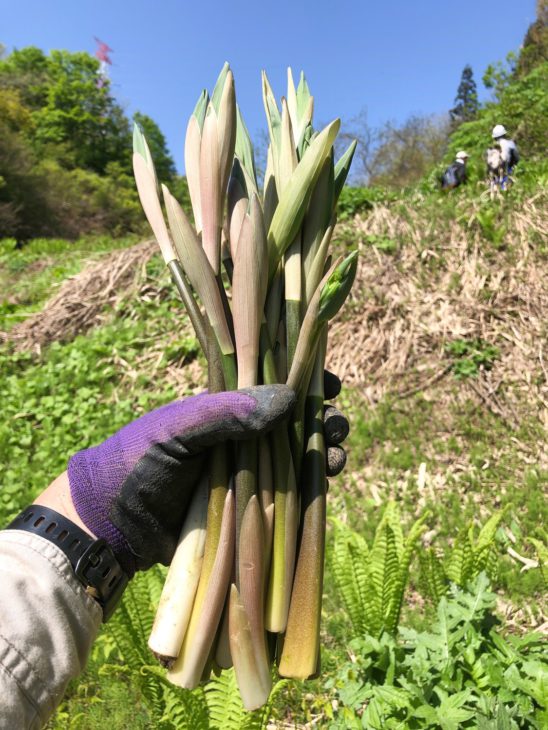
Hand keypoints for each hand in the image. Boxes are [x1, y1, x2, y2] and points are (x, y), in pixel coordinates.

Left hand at [37, 380, 348, 577]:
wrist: (112, 522)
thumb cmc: (138, 461)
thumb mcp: (178, 428)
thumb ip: (226, 412)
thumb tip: (288, 397)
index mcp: (225, 408)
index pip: (275, 386)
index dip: (306, 382)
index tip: (332, 385)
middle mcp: (241, 437)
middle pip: (296, 421)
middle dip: (324, 419)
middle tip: (338, 426)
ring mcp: (248, 472)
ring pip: (299, 457)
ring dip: (324, 452)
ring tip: (337, 456)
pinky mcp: (249, 507)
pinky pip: (290, 493)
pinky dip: (313, 486)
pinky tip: (327, 481)